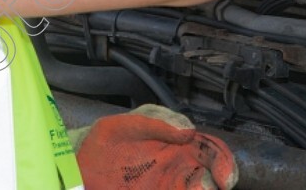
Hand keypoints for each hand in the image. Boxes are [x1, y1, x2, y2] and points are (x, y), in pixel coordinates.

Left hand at [75, 104, 237, 188]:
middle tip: (216, 184)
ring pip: (198, 188)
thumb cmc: (102, 147)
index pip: (209, 149)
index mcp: (174, 145)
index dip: (223, 160)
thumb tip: (187, 130)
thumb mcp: (122, 126)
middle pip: (211, 174)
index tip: (225, 174)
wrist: (79, 172)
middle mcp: (176, 169)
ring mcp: (168, 186)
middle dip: (222, 179)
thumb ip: (153, 122)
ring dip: (204, 189)